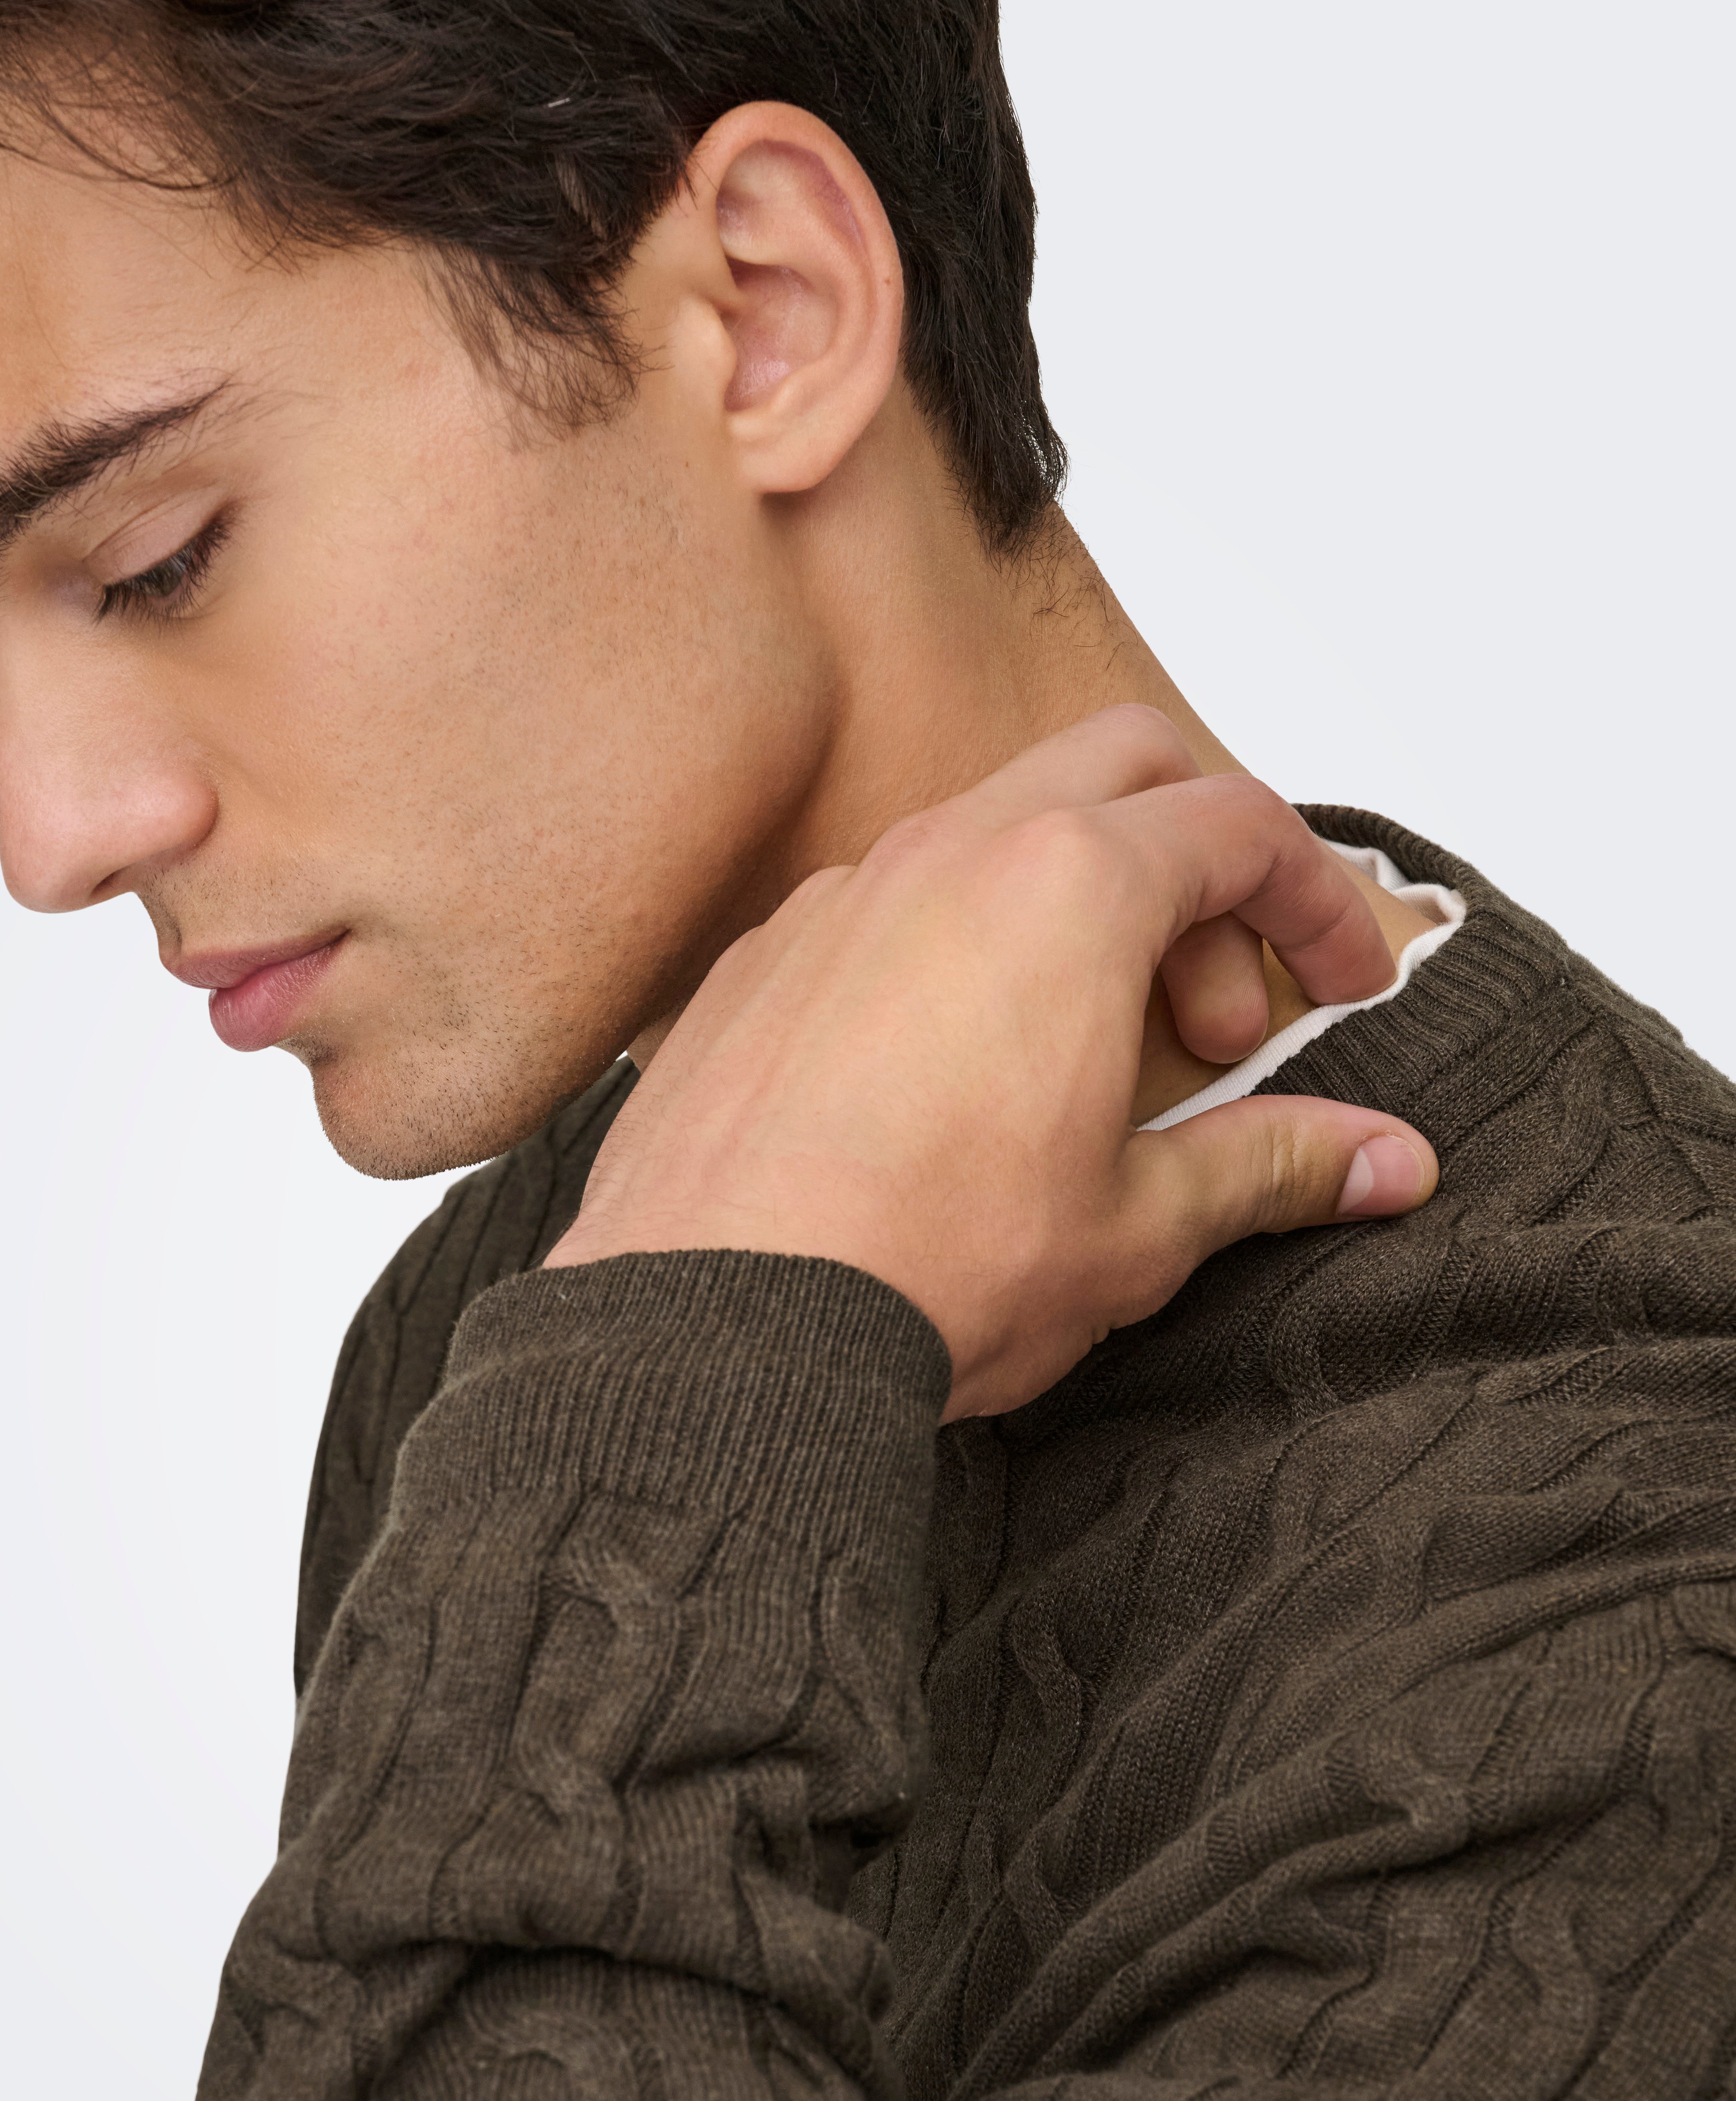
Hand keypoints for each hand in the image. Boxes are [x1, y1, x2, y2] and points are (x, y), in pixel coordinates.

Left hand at [544, 706, 1439, 1419]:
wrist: (717, 1328)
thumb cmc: (924, 1265)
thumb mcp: (1139, 1227)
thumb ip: (1269, 1165)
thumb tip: (1383, 1160)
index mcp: (1069, 887)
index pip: (1242, 828)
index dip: (1316, 902)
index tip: (1341, 987)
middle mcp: (949, 855)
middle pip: (1123, 772)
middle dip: (1201, 871)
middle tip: (1214, 1027)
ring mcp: (840, 898)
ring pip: (992, 834)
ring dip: (1072, 914)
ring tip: (1086, 1063)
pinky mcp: (760, 962)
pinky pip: (883, 910)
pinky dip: (955, 957)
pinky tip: (953, 1084)